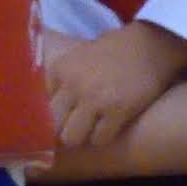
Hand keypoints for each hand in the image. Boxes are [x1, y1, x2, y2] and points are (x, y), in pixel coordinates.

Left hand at [44, 21, 186, 150]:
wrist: (149, 45)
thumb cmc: (112, 51)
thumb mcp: (76, 57)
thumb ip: (60, 79)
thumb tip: (41, 106)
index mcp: (59, 69)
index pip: (37, 105)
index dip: (43, 117)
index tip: (49, 124)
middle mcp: (73, 85)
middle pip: (51, 125)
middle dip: (60, 131)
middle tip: (70, 130)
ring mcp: (95, 100)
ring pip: (71, 138)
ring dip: (81, 137)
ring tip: (90, 130)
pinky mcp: (118, 112)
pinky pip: (99, 140)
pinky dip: (103, 138)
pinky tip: (109, 128)